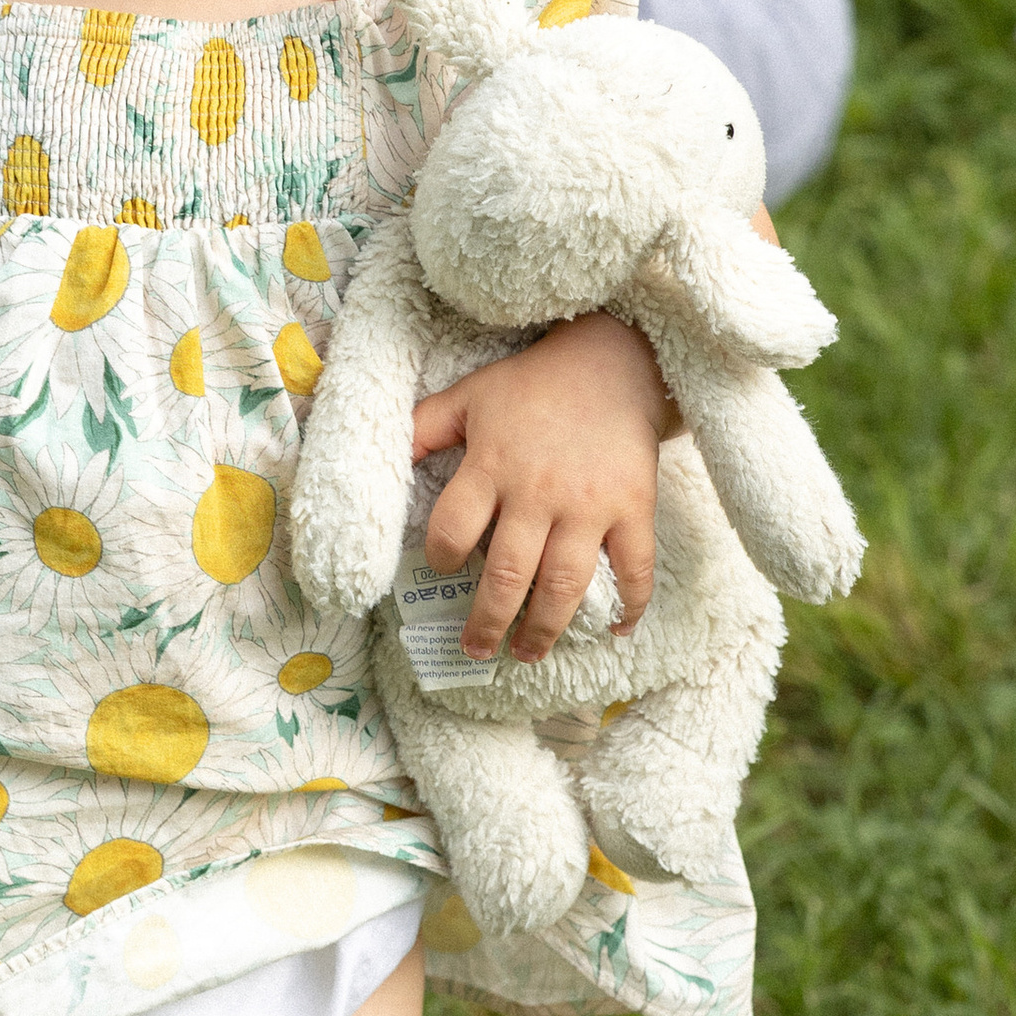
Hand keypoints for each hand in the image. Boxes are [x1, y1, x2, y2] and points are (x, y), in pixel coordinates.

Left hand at [411, 313, 664, 662]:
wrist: (612, 361)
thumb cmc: (532, 385)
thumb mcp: (469, 396)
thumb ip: (424, 427)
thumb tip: (381, 454)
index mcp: (491, 466)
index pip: (453, 529)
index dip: (440, 557)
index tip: (442, 569)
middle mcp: (538, 492)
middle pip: (506, 575)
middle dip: (487, 623)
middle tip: (476, 651)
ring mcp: (589, 506)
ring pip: (563, 585)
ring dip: (544, 630)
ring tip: (528, 654)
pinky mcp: (634, 508)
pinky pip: (634, 568)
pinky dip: (630, 605)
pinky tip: (616, 631)